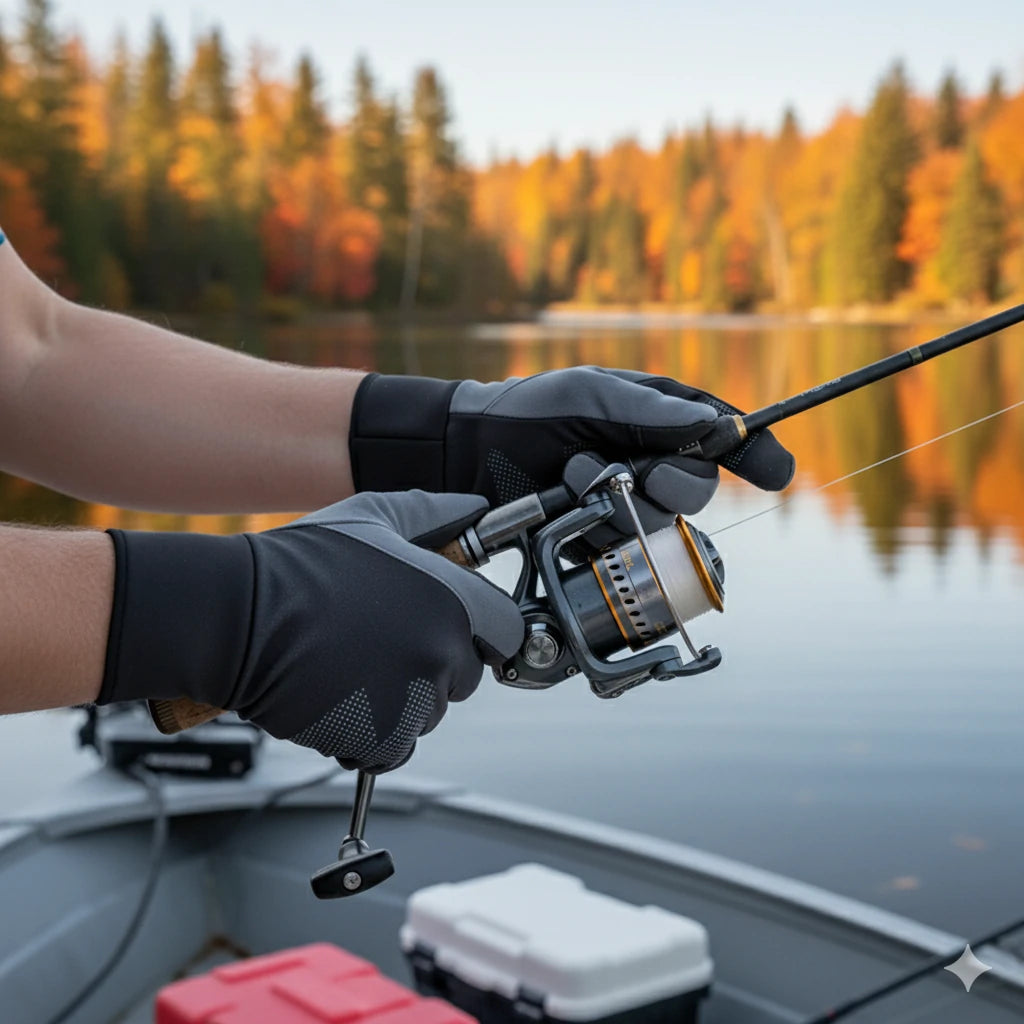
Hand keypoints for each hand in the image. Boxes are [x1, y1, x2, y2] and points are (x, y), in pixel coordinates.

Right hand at [99, 491, 523, 772]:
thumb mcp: (372, 519)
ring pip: (429, 713)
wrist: (238, 618)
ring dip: (401, 702)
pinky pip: (395, 748)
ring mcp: (414, 700)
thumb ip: (434, 514)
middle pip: (467, 676)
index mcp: (453, 600)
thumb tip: (474, 508)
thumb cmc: (300, 567)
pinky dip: (371, 735)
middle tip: (383, 645)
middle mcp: (443, 651)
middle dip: (435, 667)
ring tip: (350, 667)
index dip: (485, 632)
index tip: (463, 634)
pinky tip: (338, 699)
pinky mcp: (382, 739)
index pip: (509, 631)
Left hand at [349, 367, 793, 542]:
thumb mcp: (590, 395)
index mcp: (656, 419)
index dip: (754, 454)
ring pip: (660, 524)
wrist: (469, 452)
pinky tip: (568, 510)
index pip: (721, 437)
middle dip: (672, 485)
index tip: (776, 472)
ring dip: (620, 504)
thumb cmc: (531, 410)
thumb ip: (652, 410)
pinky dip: (598, 532)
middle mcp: (649, 463)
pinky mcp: (597, 537)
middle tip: (637, 473)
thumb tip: (714, 426)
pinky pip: (623, 548)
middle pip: (696, 490)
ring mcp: (624, 503)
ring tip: (573, 475)